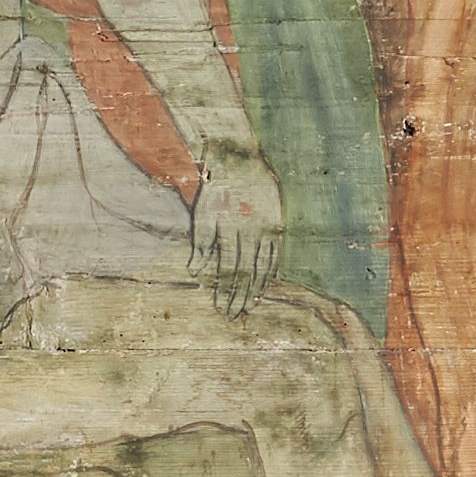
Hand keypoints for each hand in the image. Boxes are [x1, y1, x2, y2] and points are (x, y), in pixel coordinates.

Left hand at [190, 151, 283, 316]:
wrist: (241, 160)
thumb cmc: (217, 189)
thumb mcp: (202, 213)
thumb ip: (201, 244)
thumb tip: (195, 272)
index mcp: (231, 228)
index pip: (229, 268)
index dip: (225, 291)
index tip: (219, 308)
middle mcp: (252, 230)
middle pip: (247, 272)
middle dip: (239, 296)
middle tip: (234, 316)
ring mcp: (269, 227)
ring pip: (264, 266)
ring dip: (256, 289)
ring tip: (249, 306)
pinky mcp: (279, 224)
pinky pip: (276, 254)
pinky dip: (270, 272)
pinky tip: (265, 284)